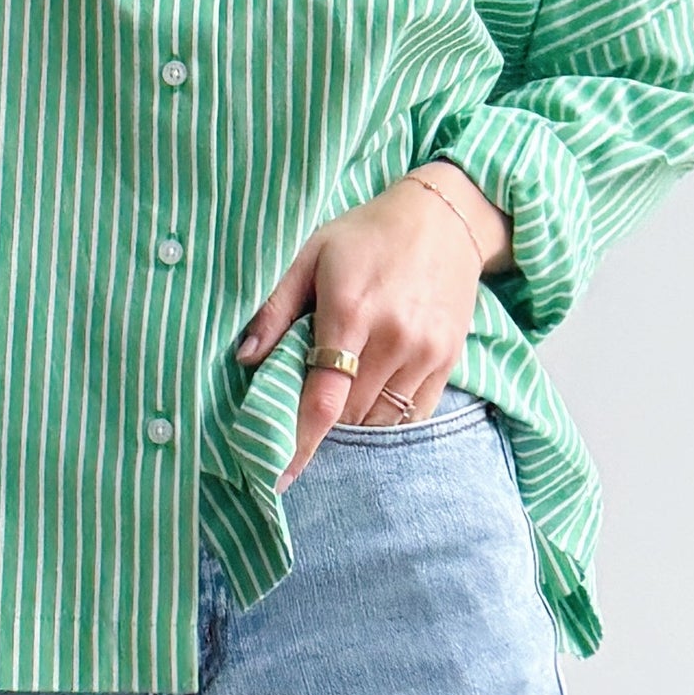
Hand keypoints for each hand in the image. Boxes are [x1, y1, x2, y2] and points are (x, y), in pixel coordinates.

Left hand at [233, 165, 509, 487]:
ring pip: (382, 421)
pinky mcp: (448, 360)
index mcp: (351, 312)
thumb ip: (276, 308)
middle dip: (320, 430)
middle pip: (350, 416)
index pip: (323, 398)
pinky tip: (367, 408)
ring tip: (332, 418)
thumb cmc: (366, 235)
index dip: (298, 442)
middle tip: (296, 433)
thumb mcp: (311, 255)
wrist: (444, 219)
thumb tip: (245, 358)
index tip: (278, 475)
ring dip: (353, 429)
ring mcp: (425, 353)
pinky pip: (413, 414)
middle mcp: (392, 338)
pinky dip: (387, 421)